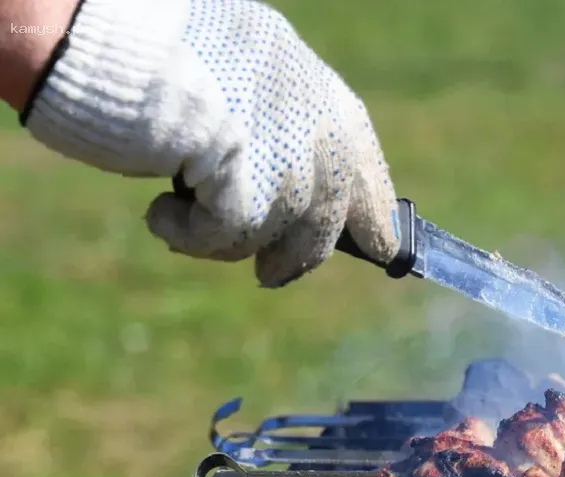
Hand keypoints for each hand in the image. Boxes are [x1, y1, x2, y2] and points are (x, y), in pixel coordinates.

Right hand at [20, 0, 399, 286]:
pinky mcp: (244, 186)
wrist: (103, 32)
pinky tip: (159, 213)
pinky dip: (189, 237)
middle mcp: (315, 123)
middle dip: (301, 255)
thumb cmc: (155, 49)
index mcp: (317, 89)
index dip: (372, 213)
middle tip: (271, 276)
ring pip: (284, 238)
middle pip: (334, 216)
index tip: (381, 248)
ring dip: (229, 243)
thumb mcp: (241, 78)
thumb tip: (302, 196)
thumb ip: (277, 122)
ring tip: (179, 219)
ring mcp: (286, 156)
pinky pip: (229, 240)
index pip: (364, 164)